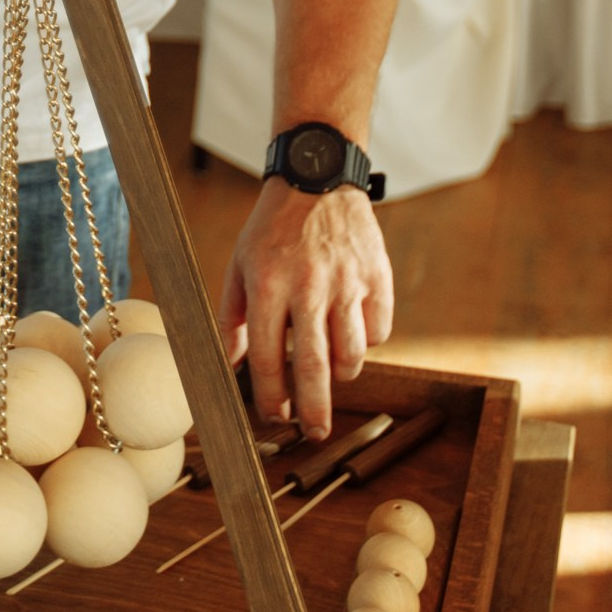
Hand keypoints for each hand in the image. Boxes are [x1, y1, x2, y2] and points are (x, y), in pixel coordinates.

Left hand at [218, 178, 393, 439]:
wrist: (318, 177)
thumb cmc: (272, 228)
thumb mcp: (240, 265)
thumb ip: (233, 318)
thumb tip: (232, 366)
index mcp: (268, 284)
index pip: (269, 358)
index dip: (271, 397)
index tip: (275, 417)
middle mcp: (310, 285)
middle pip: (315, 367)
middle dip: (314, 411)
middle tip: (314, 434)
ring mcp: (348, 281)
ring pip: (353, 354)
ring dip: (341, 373)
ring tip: (331, 370)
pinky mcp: (377, 275)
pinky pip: (379, 330)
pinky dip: (367, 340)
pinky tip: (352, 328)